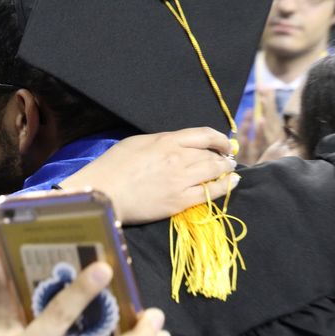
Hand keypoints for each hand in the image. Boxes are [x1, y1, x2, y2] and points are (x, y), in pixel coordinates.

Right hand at [64, 128, 237, 222]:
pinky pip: (210, 193)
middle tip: (228, 160)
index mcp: (167, 141)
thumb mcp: (136, 143)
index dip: (219, 139)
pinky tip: (231, 183)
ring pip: (214, 172)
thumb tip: (176, 145)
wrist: (103, 193)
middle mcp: (178, 158)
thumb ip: (160, 142)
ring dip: (226, 170)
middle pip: (211, 154)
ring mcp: (181, 180)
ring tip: (230, 171)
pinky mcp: (179, 201)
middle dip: (223, 156)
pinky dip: (224, 186)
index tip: (224, 144)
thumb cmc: (112, 166)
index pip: (204, 135)